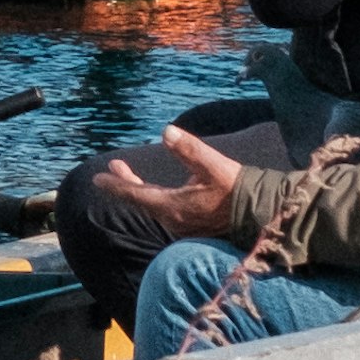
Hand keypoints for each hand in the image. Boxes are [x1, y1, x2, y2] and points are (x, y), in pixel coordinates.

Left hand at [79, 140, 240, 257]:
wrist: (263, 215)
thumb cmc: (238, 189)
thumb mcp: (214, 165)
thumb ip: (189, 149)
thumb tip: (166, 131)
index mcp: (173, 206)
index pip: (135, 194)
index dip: (115, 185)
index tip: (97, 179)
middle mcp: (174, 220)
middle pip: (142, 201)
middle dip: (126, 183)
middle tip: (113, 168)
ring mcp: (183, 227)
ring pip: (153, 207)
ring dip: (140, 190)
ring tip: (128, 175)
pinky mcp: (193, 228)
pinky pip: (166, 212)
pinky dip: (155, 199)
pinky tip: (158, 193)